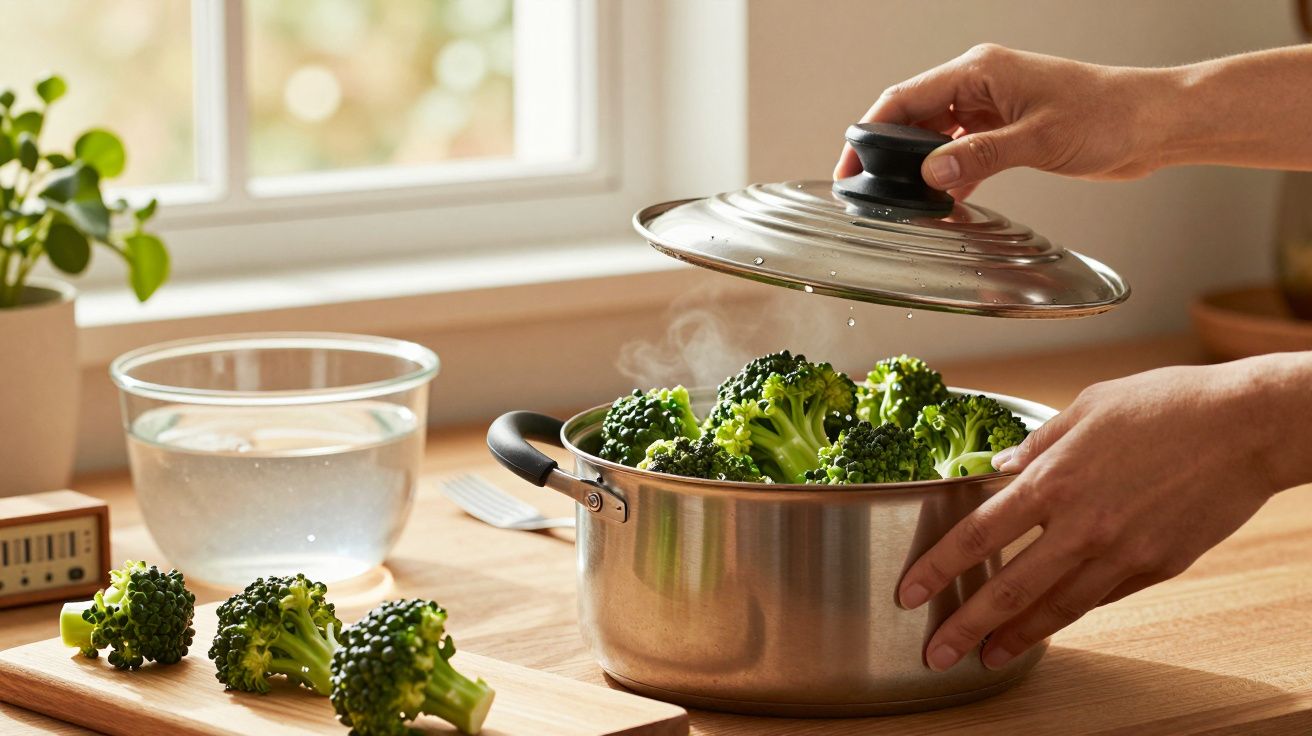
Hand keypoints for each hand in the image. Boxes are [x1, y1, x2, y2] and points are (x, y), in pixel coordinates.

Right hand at [833, 44, 1176, 198]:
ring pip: (935, 137)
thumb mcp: (1037, 139)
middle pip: (913, 117)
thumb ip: (979, 157)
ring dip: (920, 168)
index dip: (869, 133)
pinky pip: (961, 152)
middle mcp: (980, 85)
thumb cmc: (1107, 115)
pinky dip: (949, 176)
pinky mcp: (1007, 131)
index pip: (904, 99)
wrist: (1152, 123)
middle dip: (888, 155)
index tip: (849, 166)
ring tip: (904, 202)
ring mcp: (992, 108)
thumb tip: (930, 175)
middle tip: (870, 193)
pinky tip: (943, 202)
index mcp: (979, 72)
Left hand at [897, 357, 1302, 672]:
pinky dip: (1070, 613)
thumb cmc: (1168, 404)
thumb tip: (1000, 466)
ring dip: (1016, 637)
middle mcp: (1081, 525)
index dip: (938, 568)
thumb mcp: (1087, 408)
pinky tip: (1048, 623)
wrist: (1247, 426)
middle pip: (1008, 589)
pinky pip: (1102, 598)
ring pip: (1056, 608)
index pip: (977, 534)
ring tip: (987, 656)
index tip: (911, 591)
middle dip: (965, 625)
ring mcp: (1121, 553)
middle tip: (936, 651)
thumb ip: (1038, 444)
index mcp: (1054, 480)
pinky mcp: (1157, 567)